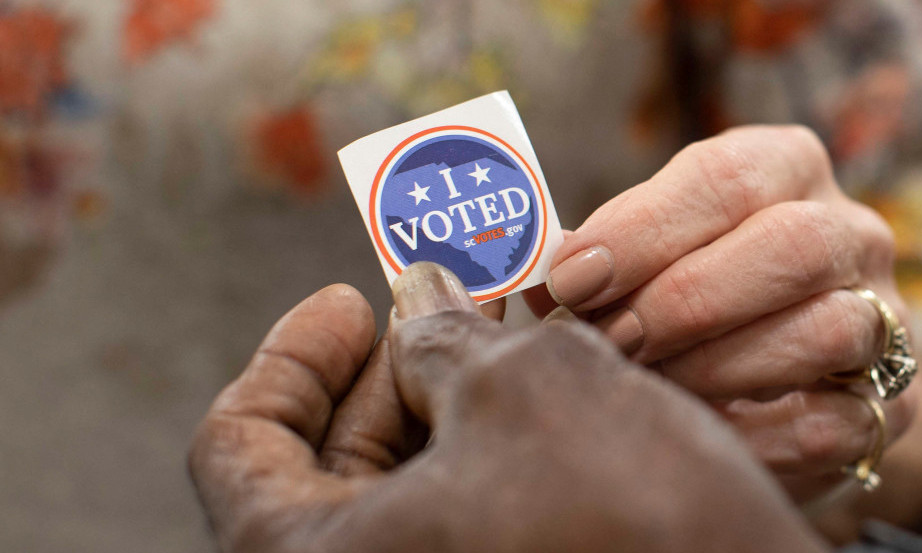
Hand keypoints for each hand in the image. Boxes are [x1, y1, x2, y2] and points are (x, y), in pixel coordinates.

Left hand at [189, 263, 826, 552]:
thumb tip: (416, 296)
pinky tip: (539, 396)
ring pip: (408, 492)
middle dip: (393, 371)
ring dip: (449, 404)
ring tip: (506, 336)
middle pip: (328, 466)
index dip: (292, 356)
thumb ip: (443, 334)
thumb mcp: (524, 388)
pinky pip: (463, 520)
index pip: (241, 443)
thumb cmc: (632, 518)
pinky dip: (487, 453)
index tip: (347, 297)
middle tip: (450, 302)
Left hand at [525, 126, 917, 501]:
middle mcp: (849, 233)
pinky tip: (694, 430)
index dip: (643, 228)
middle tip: (609, 338)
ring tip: (646, 384)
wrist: (785, 372)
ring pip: (822, 330)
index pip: (725, 176)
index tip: (571, 278)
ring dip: (715, 365)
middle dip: (683, 298)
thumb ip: (608, 253)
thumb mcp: (654, 250)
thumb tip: (536, 273)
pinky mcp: (892, 404)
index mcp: (786, 169)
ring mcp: (883, 319)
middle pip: (790, 245)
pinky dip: (752, 433)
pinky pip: (831, 422)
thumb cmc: (694, 290)